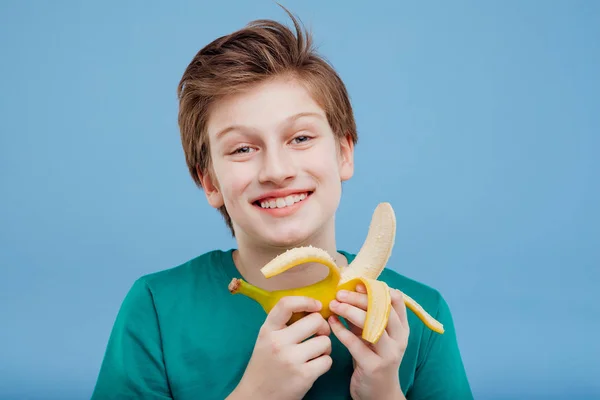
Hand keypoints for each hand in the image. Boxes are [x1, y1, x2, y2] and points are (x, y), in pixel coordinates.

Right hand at [231, 296, 332, 399]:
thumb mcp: (266, 338)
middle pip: (315, 321)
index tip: (316, 306)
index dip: (306, 301)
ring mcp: (291, 359)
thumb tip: (313, 308)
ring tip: (316, 353)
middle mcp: (278, 342)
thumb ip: (283, 324)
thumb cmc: (265, 364)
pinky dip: (324, 362)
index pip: (286, 304)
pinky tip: (314, 366)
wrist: (256, 397)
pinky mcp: (303, 376)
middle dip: (322, 327)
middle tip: (319, 334)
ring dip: (325, 347)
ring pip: (325, 341)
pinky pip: (327, 360)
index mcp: (268, 330)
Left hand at [328, 284, 408, 399]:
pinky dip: (341, 331)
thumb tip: (351, 289)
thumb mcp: (373, 335)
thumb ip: (366, 315)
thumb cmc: (373, 359)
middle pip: (381, 310)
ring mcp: (388, 354)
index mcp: (402, 328)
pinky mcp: (373, 367)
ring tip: (333, 305)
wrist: (379, 395)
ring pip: (371, 325)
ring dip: (349, 311)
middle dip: (358, 298)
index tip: (358, 284)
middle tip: (339, 293)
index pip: (395, 301)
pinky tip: (332, 323)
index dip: (376, 289)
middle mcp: (399, 339)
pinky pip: (355, 344)